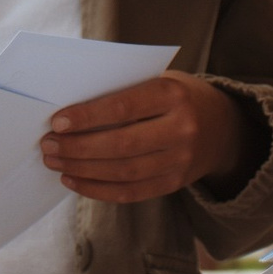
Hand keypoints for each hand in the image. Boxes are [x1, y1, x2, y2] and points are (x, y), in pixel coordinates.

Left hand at [41, 74, 245, 202]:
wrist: (224, 127)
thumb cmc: (178, 97)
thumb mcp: (160, 80)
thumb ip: (124, 92)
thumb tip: (70, 112)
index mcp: (173, 94)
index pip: (124, 107)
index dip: (87, 117)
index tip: (56, 122)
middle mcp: (181, 129)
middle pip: (121, 145)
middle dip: (78, 148)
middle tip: (48, 146)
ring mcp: (180, 160)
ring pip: (123, 172)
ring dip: (82, 170)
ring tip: (55, 162)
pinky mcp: (175, 183)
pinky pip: (131, 192)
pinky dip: (98, 189)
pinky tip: (75, 181)